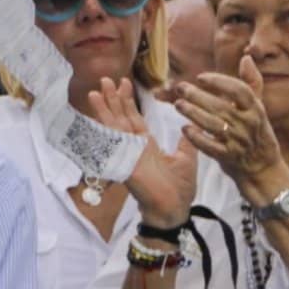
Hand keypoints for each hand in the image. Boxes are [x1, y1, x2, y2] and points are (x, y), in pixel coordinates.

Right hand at [87, 76, 197, 227]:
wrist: (174, 209)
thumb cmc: (180, 188)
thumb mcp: (187, 157)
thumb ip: (185, 140)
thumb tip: (191, 125)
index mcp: (146, 145)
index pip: (133, 118)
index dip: (128, 101)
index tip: (125, 82)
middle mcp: (133, 147)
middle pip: (120, 118)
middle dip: (113, 98)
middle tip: (106, 78)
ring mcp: (127, 154)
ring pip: (114, 126)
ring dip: (105, 108)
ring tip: (97, 90)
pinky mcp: (124, 162)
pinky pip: (113, 143)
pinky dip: (105, 128)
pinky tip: (98, 116)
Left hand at [175, 58, 288, 201]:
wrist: (263, 168)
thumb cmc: (257, 132)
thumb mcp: (258, 108)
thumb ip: (251, 83)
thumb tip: (246, 57)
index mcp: (256, 109)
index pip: (240, 91)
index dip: (220, 82)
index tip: (201, 77)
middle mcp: (249, 124)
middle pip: (222, 106)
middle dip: (199, 96)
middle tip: (180, 88)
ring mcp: (239, 142)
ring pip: (214, 125)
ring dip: (194, 114)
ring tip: (178, 105)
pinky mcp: (229, 158)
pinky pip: (211, 147)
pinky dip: (197, 138)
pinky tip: (185, 129)